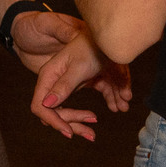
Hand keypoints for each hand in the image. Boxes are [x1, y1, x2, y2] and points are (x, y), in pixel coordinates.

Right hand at [13, 10, 130, 135]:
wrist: (111, 33)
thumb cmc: (91, 46)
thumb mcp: (77, 67)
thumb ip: (64, 86)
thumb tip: (47, 104)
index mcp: (50, 77)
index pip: (42, 105)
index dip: (53, 121)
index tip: (68, 133)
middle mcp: (60, 80)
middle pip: (60, 110)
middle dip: (77, 121)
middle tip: (92, 134)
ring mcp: (78, 80)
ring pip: (84, 104)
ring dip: (99, 109)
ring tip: (120, 107)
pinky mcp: (94, 78)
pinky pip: (102, 93)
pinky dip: (113, 98)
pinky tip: (123, 101)